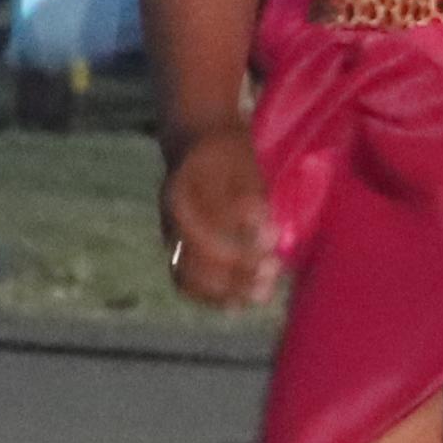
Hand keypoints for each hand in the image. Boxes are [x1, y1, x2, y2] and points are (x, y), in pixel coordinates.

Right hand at [157, 117, 275, 311]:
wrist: (197, 140)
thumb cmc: (227, 151)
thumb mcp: (244, 164)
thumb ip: (253, 200)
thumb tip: (267, 236)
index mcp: (181, 197)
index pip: (204, 237)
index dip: (239, 253)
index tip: (272, 256)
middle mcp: (170, 220)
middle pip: (193, 263)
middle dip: (234, 278)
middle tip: (270, 279)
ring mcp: (170, 235)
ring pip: (187, 277)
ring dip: (223, 292)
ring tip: (258, 296)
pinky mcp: (177, 247)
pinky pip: (187, 280)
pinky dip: (211, 295)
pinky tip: (237, 302)